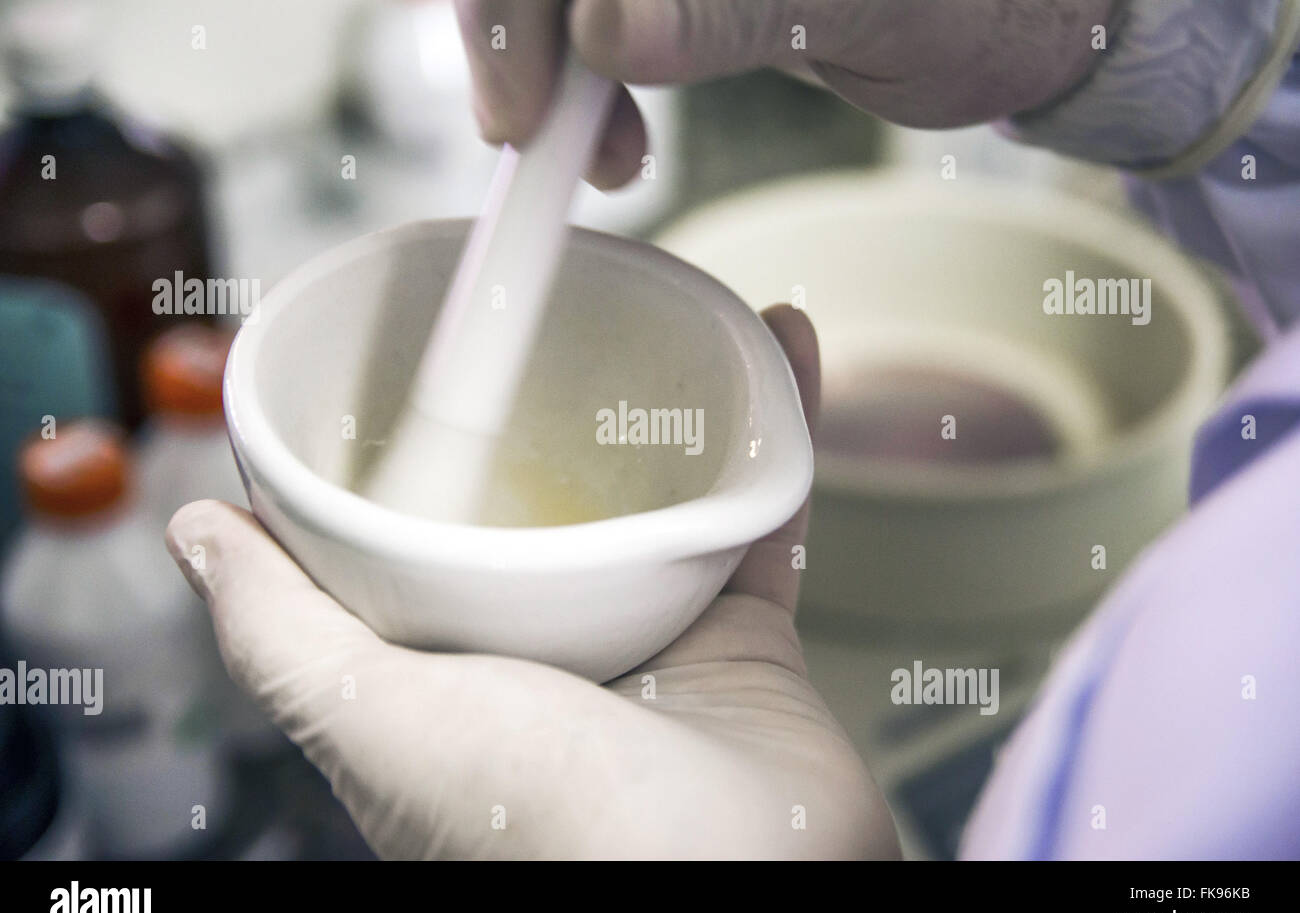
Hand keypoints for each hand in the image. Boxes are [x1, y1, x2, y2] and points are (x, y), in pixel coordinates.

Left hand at [166, 305, 898, 858]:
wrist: (741, 881)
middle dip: (539, 422)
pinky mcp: (742, 644)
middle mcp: (543, 671)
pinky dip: (773, 435)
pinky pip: (759, 517)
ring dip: (667, 406)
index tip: (399, 375)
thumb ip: (282, 636)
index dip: (396, 469)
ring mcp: (647, 652)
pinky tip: (779, 351)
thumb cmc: (550, 835)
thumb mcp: (376, 721)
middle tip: (538, 327)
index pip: (405, 559)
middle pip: (536, 515)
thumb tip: (196, 539)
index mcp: (445, 691)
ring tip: (665, 313)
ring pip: (653, 500)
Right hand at [454, 0, 1116, 186]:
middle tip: (535, 146)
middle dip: (517, 41)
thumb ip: (732, 12)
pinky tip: (613, 136)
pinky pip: (587, 12)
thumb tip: (605, 30)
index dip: (508, 8)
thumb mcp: (861, 10)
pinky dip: (578, 77)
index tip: (523, 113)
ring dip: (544, 70)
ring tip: (603, 160)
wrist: (1004, 16)